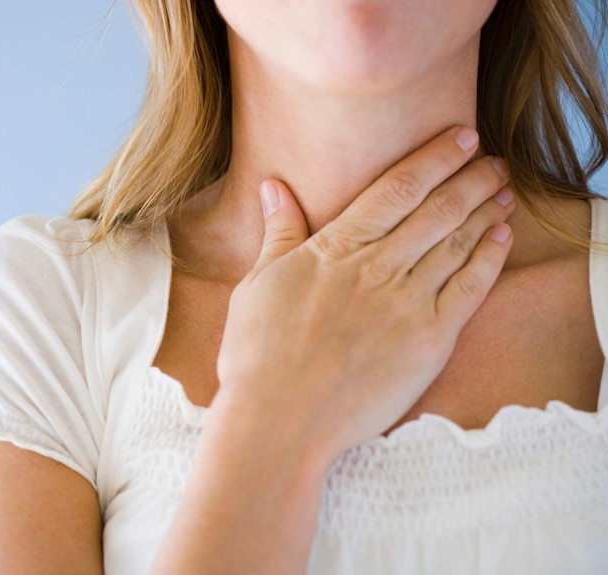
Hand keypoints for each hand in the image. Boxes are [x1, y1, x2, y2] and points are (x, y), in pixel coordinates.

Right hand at [216, 126, 514, 457]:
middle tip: (493, 159)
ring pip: (457, 243)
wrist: (280, 421)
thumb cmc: (258, 355)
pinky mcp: (428, 341)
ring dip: (485, 211)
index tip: (460, 137)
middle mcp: (378, 268)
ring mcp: (407, 304)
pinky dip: (489, 259)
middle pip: (437, 210)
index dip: (434, 159)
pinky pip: (469, 290)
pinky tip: (501, 238)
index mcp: (336, 250)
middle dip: (470, 178)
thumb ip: (278, 233)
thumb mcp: (257, 285)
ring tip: (504, 190)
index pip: (396, 189)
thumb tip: (273, 187)